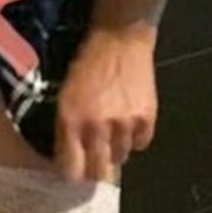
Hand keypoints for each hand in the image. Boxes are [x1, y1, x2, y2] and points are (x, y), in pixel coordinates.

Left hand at [55, 26, 158, 183]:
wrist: (119, 39)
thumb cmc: (87, 65)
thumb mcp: (65, 96)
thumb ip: (66, 130)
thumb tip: (71, 159)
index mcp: (71, 121)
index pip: (71, 170)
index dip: (72, 172)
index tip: (75, 168)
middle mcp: (97, 128)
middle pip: (98, 173)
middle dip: (94, 168)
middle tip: (94, 157)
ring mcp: (124, 125)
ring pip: (120, 158)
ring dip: (115, 148)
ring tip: (112, 128)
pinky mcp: (146, 119)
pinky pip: (141, 144)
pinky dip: (135, 137)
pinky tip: (129, 121)